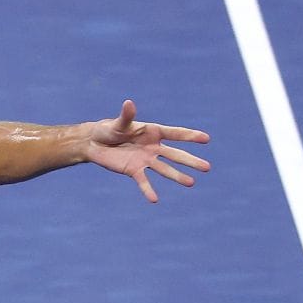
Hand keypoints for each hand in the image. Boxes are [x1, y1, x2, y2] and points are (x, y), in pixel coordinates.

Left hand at [88, 100, 210, 202]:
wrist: (95, 143)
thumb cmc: (109, 129)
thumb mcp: (118, 123)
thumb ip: (126, 116)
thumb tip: (128, 103)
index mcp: (153, 132)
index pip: (176, 134)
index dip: (191, 136)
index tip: (206, 139)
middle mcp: (153, 147)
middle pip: (176, 155)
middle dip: (190, 161)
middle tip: (207, 167)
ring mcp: (145, 160)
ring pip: (165, 169)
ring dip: (177, 176)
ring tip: (191, 183)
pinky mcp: (134, 170)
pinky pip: (143, 182)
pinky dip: (148, 190)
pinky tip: (154, 200)